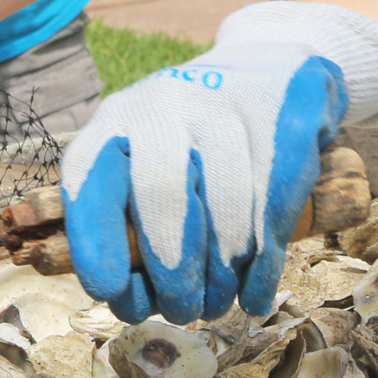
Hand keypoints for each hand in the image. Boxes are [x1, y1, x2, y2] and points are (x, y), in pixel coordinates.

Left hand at [62, 1, 377, 323]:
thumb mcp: (144, 156)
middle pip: (162, 192)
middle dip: (171, 269)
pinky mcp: (286, 115)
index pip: (91, 173)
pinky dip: (264, 263)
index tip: (107, 290)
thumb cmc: (193, 136)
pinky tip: (254, 295)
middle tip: (179, 310)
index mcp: (120, 117)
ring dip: (222, 274)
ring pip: (226, 206)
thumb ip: (129, 216)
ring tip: (217, 305)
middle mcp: (168, 102)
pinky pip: (275, 203)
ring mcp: (228, 104)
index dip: (95, 236)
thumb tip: (124, 296)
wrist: (269, 67)